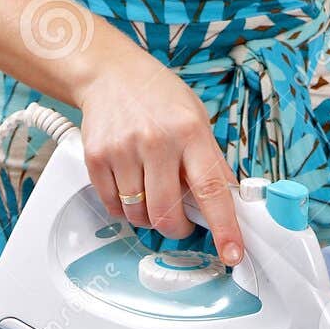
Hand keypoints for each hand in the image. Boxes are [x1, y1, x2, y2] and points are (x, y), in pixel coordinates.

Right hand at [74, 40, 243, 264]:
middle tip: (181, 221)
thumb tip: (229, 203)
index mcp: (190, 132)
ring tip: (152, 192)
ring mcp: (123, 151)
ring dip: (148, 217)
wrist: (111, 74)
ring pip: (138, 215)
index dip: (225, 227)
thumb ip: (211, 162)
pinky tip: (131, 186)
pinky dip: (124, 208)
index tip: (232, 254)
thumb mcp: (197, 120)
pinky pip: (113, 206)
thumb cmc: (159, 97)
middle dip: (177, 228)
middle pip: (167, 214)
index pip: (212, 189)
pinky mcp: (96, 158)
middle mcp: (156, 141)